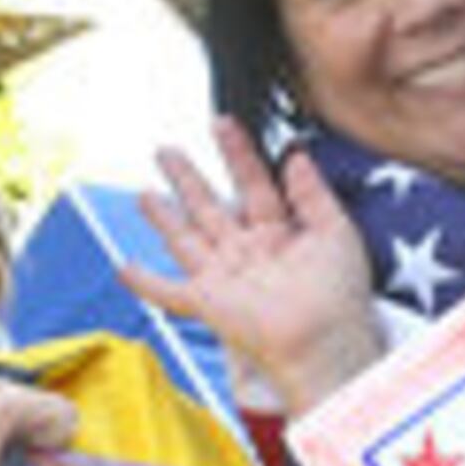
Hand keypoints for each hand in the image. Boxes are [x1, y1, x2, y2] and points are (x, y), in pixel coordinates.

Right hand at [125, 115, 391, 413]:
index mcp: (279, 235)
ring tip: (144, 193)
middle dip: (188, 178)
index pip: (253, 183)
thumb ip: (311, 192)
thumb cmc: (340, 297)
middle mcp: (248, 253)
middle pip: (210, 206)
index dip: (237, 153)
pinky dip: (144, 281)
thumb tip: (295, 155)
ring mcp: (225, 277)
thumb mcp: (335, 230)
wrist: (326, 340)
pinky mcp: (208, 302)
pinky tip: (124, 267)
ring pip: (185, 238)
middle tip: (168, 152)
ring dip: (163, 216)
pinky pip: (168, 292)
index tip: (222, 124)